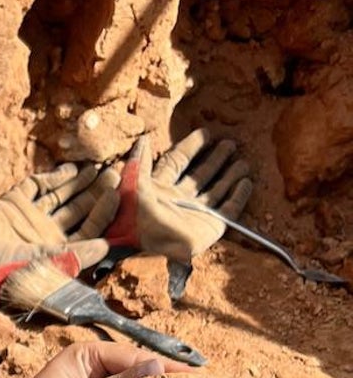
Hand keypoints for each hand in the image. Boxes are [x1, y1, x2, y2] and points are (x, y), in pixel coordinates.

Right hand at [0, 164, 118, 306]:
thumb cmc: (7, 275)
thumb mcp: (46, 267)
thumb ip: (76, 254)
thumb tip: (107, 246)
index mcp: (60, 253)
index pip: (90, 230)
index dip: (104, 213)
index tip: (118, 195)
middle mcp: (48, 234)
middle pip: (79, 210)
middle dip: (95, 192)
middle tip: (113, 173)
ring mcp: (30, 218)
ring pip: (60, 196)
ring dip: (78, 182)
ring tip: (95, 167)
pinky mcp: (12, 204)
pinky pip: (35, 187)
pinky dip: (51, 178)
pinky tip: (69, 169)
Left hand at [106, 129, 252, 263]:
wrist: (147, 244)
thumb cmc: (133, 215)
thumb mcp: (131, 184)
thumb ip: (139, 162)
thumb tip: (144, 139)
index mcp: (159, 187)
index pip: (178, 161)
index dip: (191, 146)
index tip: (205, 133)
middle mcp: (179, 198)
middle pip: (200, 174)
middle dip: (215, 159)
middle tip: (230, 143)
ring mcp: (195, 213)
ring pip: (216, 190)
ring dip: (230, 175)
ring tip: (243, 161)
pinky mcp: (209, 227)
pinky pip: (228, 210)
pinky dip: (238, 196)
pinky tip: (247, 183)